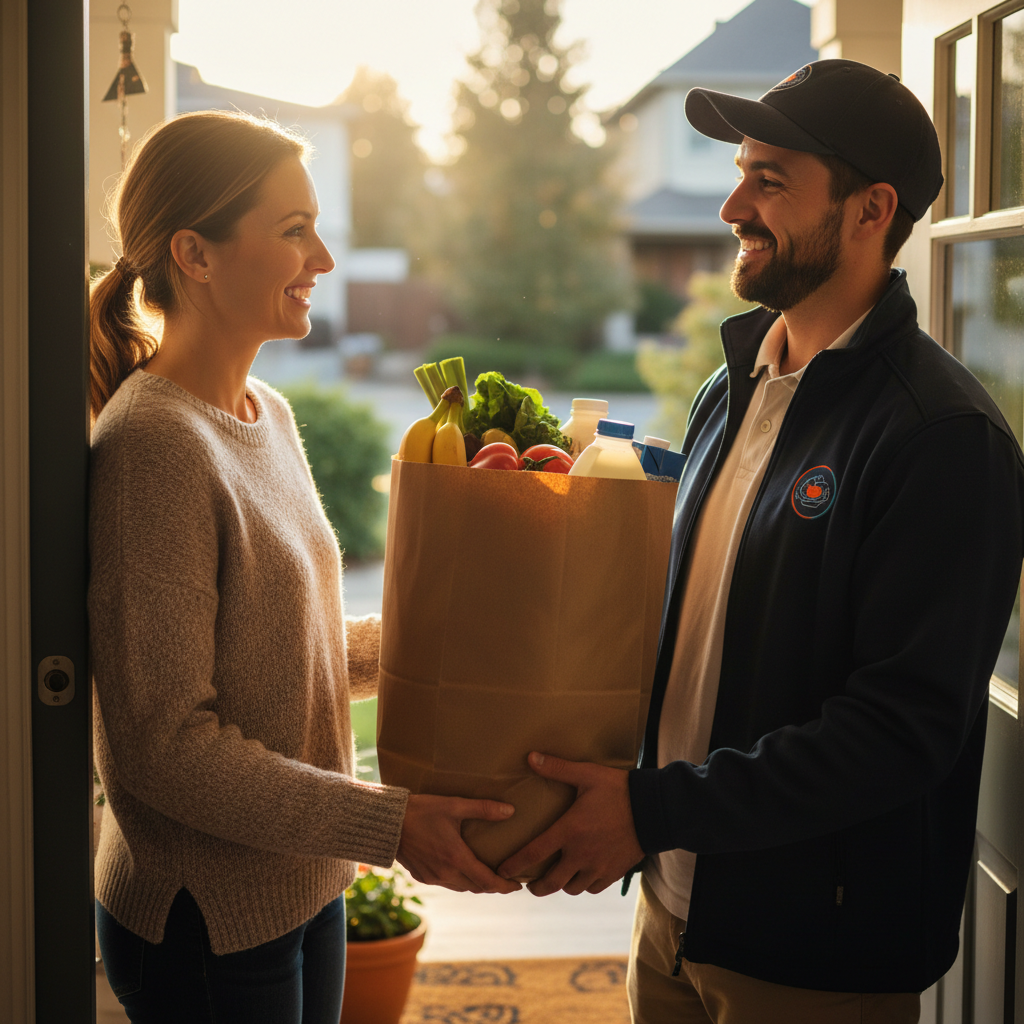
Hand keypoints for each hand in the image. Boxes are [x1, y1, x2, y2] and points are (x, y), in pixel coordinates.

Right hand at [397, 794, 521, 893]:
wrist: (386, 823)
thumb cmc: (421, 811)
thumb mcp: (454, 805)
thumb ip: (483, 809)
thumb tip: (511, 811)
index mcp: (456, 858)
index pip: (487, 881)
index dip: (505, 886)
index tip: (518, 886)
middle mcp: (445, 874)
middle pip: (476, 888)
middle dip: (493, 885)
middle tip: (506, 878)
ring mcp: (432, 877)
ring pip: (461, 888)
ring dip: (476, 884)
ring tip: (487, 874)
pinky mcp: (422, 876)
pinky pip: (447, 883)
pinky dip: (459, 880)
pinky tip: (461, 868)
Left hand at [497, 752, 642, 896]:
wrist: (654, 810)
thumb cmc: (619, 790)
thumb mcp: (587, 774)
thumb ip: (558, 768)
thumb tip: (530, 757)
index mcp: (569, 831)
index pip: (534, 853)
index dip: (515, 864)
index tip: (503, 871)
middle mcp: (581, 854)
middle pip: (551, 883)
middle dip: (536, 887)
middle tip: (529, 883)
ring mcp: (598, 866)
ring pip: (572, 887)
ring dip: (561, 884)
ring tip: (557, 876)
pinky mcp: (613, 872)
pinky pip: (592, 888)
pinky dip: (583, 884)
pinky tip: (581, 875)